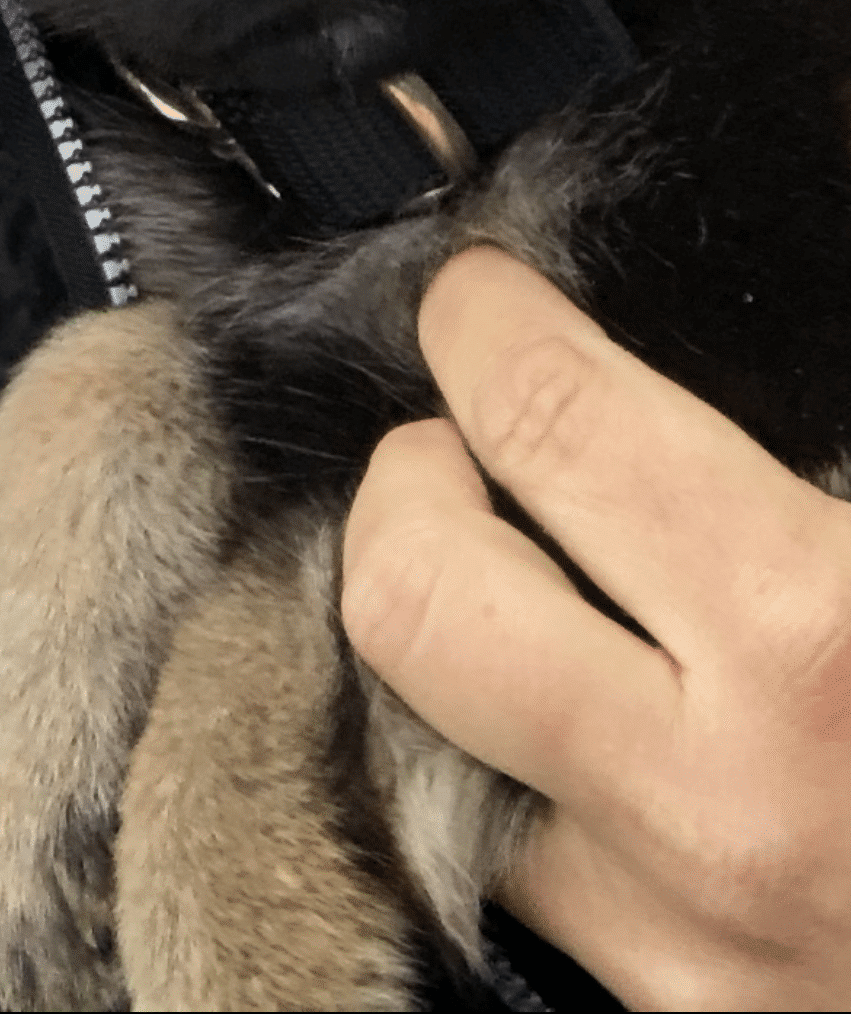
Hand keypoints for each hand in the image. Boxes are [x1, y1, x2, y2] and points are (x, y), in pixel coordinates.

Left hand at [342, 248, 850, 1010]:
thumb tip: (780, 269)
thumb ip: (825, 416)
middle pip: (412, 596)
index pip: (550, 421)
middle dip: (403, 480)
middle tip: (457, 435)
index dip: (485, 323)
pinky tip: (576, 705)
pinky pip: (518, 862)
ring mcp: (679, 944)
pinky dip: (514, 758)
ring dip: (447, 628)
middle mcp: (719, 803)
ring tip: (509, 564)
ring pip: (432, 747)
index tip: (479, 296)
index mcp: (823, 634)